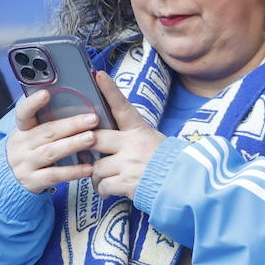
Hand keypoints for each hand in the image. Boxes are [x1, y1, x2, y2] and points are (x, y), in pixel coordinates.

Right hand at [5, 90, 98, 193]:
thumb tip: (81, 102)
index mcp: (22, 129)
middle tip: (93, 119)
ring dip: (73, 144)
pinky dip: (73, 171)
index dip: (33, 103)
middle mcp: (20, 145)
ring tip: (92, 138)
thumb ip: (50, 122)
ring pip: (51, 152)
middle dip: (72, 125)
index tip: (46, 93)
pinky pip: (54, 175)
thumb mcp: (35, 135)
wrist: (12, 179)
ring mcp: (24, 164)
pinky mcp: (32, 181)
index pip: (23, 113)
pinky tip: (89, 168)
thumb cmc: (34, 150)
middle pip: (47, 132)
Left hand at [91, 71, 166, 199]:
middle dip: (86, 144)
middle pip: (95, 138)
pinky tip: (108, 190)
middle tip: (84, 147)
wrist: (181, 183)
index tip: (99, 75)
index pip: (122, 107)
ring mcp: (128, 164)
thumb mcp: (151, 139)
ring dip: (96, 173)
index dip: (109, 90)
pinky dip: (103, 190)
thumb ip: (129, 136)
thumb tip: (105, 135)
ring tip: (104, 176)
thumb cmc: (165, 161)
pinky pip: (103, 186)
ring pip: (96, 167)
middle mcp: (132, 145)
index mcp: (139, 130)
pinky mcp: (126, 183)